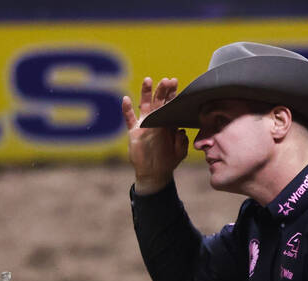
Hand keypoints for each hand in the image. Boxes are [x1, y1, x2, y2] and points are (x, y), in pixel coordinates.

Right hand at [121, 77, 188, 194]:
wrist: (154, 173)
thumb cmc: (168, 162)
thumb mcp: (180, 153)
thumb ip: (182, 142)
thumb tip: (181, 131)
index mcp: (168, 123)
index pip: (170, 104)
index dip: (172, 94)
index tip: (175, 82)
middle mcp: (156, 120)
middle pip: (159, 101)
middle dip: (163, 90)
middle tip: (167, 80)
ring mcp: (144, 124)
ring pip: (144, 105)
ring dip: (145, 92)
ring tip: (148, 80)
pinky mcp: (134, 131)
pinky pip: (129, 118)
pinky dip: (127, 109)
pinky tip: (125, 99)